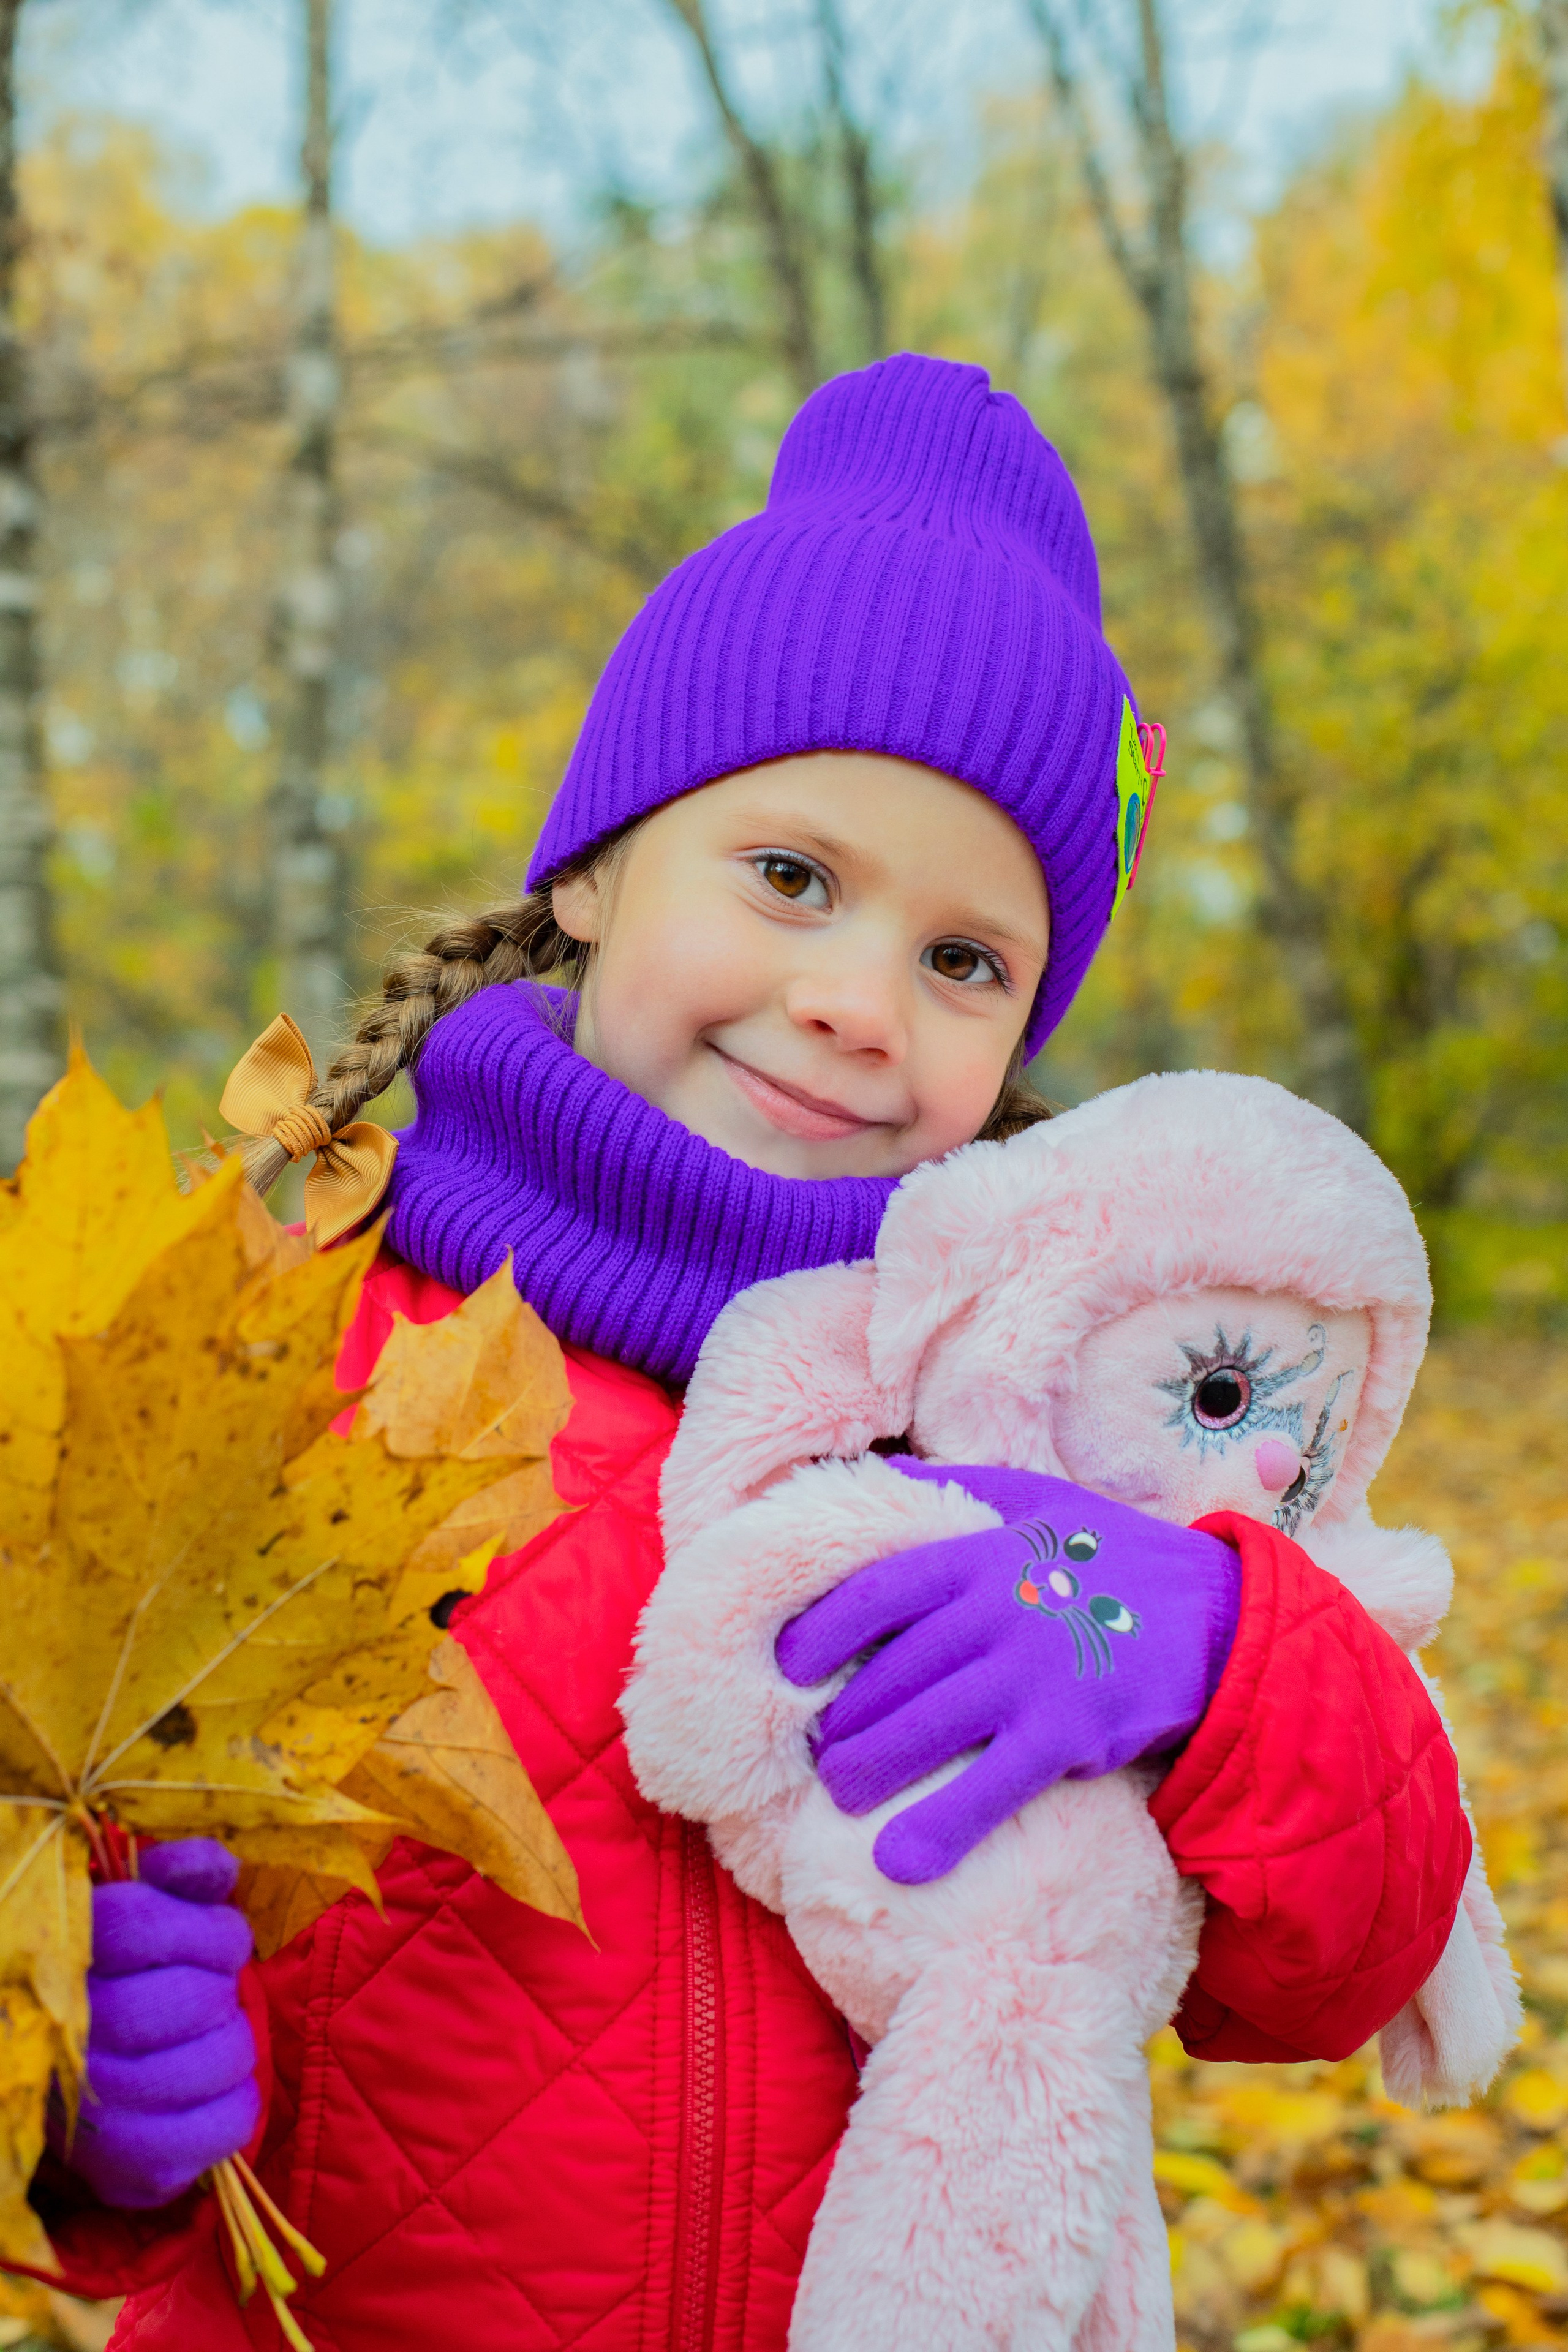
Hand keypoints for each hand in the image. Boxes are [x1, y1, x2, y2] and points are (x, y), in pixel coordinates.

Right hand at [62, 1839, 259, 2209]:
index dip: (208, 1929)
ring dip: (232, 2041)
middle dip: (222, 1986)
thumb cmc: (126, 1979)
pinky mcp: (125, 2169)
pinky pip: (221, 2128)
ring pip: (213, 2061)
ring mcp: (94, 2108)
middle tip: (211, 1991)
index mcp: (66, 1961)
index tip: (221, 1938)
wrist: (77, 2080)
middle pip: (191, 1999)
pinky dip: (236, 2103)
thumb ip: (185, 1874)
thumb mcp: (147, 1907)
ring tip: (207, 2037)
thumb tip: (215, 1868)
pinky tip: (214, 2087)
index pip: (144, 1927)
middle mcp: (70, 2036)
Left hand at [774, 1463, 1239, 1885]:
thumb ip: (955, 1492)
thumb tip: (877, 1476)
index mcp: (982, 1554)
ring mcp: (1035, 1672)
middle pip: (890, 1670)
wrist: (1214, 1614)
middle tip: (811, 1752)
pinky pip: (992, 1785)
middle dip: (840, 1719)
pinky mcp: (1071, 1732)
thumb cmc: (1108, 1556)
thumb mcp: (1035, 1501)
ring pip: (925, 1727)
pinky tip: (899, 1863)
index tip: (784, 1666)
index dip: (818, 1631)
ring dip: (867, 1769)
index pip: (874, 1592)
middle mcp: (1000, 1608)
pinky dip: (942, 1825)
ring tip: (835, 1797)